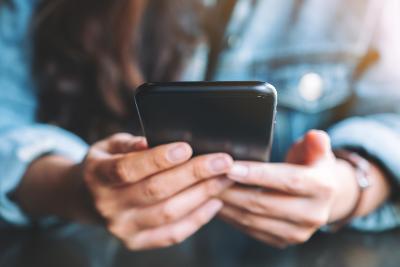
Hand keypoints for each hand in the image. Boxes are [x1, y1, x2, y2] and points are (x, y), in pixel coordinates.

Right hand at [82, 133, 233, 249]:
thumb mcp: (109, 146)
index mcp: (98, 175)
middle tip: (222, 161)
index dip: (157, 159)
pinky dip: (197, 219)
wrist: (91, 199)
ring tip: (224, 178)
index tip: (186, 147)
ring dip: (201, 195)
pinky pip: (172, 234)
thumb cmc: (108, 164)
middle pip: (156, 190)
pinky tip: (215, 202)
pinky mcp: (137, 242)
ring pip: (169, 213)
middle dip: (194, 174)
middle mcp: (108, 205)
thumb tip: (148, 142)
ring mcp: (123, 228)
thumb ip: (127, 143)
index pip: (128, 168)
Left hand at [219, 130, 359, 247]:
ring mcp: (297, 232)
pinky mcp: (282, 241)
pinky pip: (250, 229)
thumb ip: (315, 142)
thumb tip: (315, 137)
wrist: (321, 197)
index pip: (287, 181)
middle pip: (264, 203)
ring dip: (226, 204)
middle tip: (208, 177)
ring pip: (252, 219)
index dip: (257, 174)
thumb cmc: (311, 166)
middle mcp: (313, 214)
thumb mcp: (316, 150)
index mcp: (323, 188)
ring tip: (206, 189)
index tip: (230, 167)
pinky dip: (230, 216)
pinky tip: (216, 203)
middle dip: (232, 189)